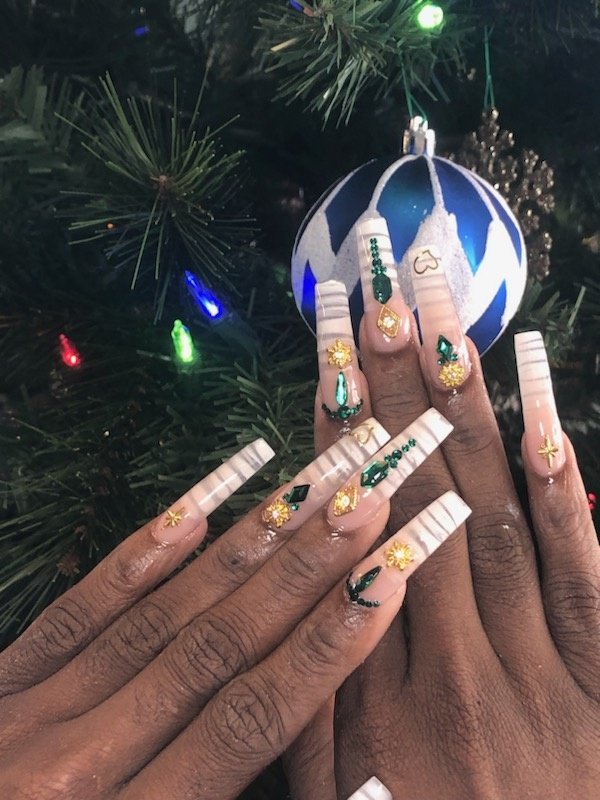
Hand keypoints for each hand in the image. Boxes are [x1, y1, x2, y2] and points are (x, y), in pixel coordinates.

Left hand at [0, 397, 462, 797]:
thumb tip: (335, 775)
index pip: (249, 719)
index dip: (325, 647)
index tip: (386, 578)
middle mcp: (79, 762)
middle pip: (213, 649)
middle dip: (301, 572)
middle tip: (365, 501)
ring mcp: (29, 713)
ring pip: (158, 616)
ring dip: (240, 549)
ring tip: (306, 491)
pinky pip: (78, 611)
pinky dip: (137, 558)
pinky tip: (190, 510)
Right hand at [291, 221, 598, 799]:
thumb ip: (309, 698)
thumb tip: (290, 586)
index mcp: (379, 701)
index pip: (354, 534)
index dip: (342, 437)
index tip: (334, 354)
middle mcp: (459, 670)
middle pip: (424, 501)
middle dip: (404, 391)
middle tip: (389, 299)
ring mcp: (544, 672)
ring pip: (500, 518)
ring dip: (475, 416)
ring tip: (451, 327)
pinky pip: (587, 579)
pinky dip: (565, 496)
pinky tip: (545, 423)